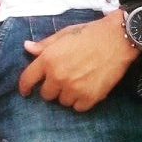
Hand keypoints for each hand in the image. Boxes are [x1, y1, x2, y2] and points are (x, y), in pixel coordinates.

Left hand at [18, 13, 136, 111]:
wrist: (117, 39)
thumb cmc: (90, 33)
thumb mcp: (64, 34)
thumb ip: (44, 44)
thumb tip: (27, 47)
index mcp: (48, 59)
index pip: (28, 79)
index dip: (25, 87)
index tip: (26, 92)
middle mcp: (58, 76)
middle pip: (46, 94)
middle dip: (52, 87)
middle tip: (64, 78)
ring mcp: (74, 89)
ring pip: (63, 102)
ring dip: (68, 94)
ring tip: (79, 82)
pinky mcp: (89, 98)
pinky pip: (78, 108)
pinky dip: (81, 101)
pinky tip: (87, 89)